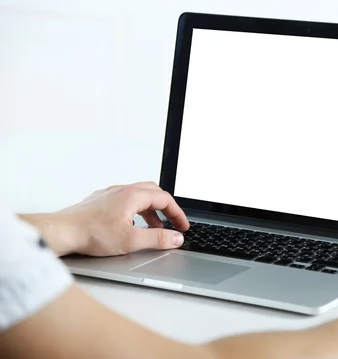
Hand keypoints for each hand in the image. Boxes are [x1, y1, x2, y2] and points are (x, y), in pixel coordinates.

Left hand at [20, 182, 189, 256]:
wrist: (62, 232)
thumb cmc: (91, 234)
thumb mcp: (132, 240)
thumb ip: (158, 238)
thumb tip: (176, 238)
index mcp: (133, 195)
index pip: (165, 199)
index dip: (177, 213)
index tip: (183, 226)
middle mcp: (122, 190)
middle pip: (154, 192)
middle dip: (166, 208)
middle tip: (172, 222)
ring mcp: (110, 194)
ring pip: (139, 196)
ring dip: (151, 210)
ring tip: (154, 227)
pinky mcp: (100, 201)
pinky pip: (125, 200)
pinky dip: (136, 211)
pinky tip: (131, 225)